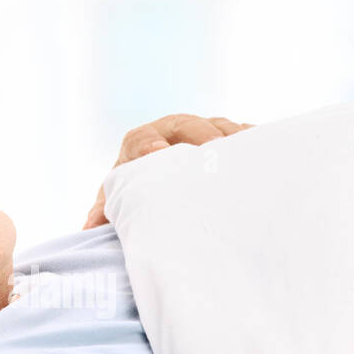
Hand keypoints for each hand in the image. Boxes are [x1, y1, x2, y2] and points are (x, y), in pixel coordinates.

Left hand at [84, 114, 252, 228]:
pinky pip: (242, 133)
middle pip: (186, 126)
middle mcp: (170, 131)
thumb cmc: (135, 197)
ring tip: (245, 149)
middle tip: (212, 149)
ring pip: (217, 125)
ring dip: (232, 136)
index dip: (149, 146)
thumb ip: (105, 214)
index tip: (157, 153)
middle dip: (200, 136)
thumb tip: (88, 228)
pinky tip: (266, 150)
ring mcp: (202, 130)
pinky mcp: (227, 137)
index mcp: (138, 145)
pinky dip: (253, 139)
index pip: (141, 141)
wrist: (160, 185)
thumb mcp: (118, 206)